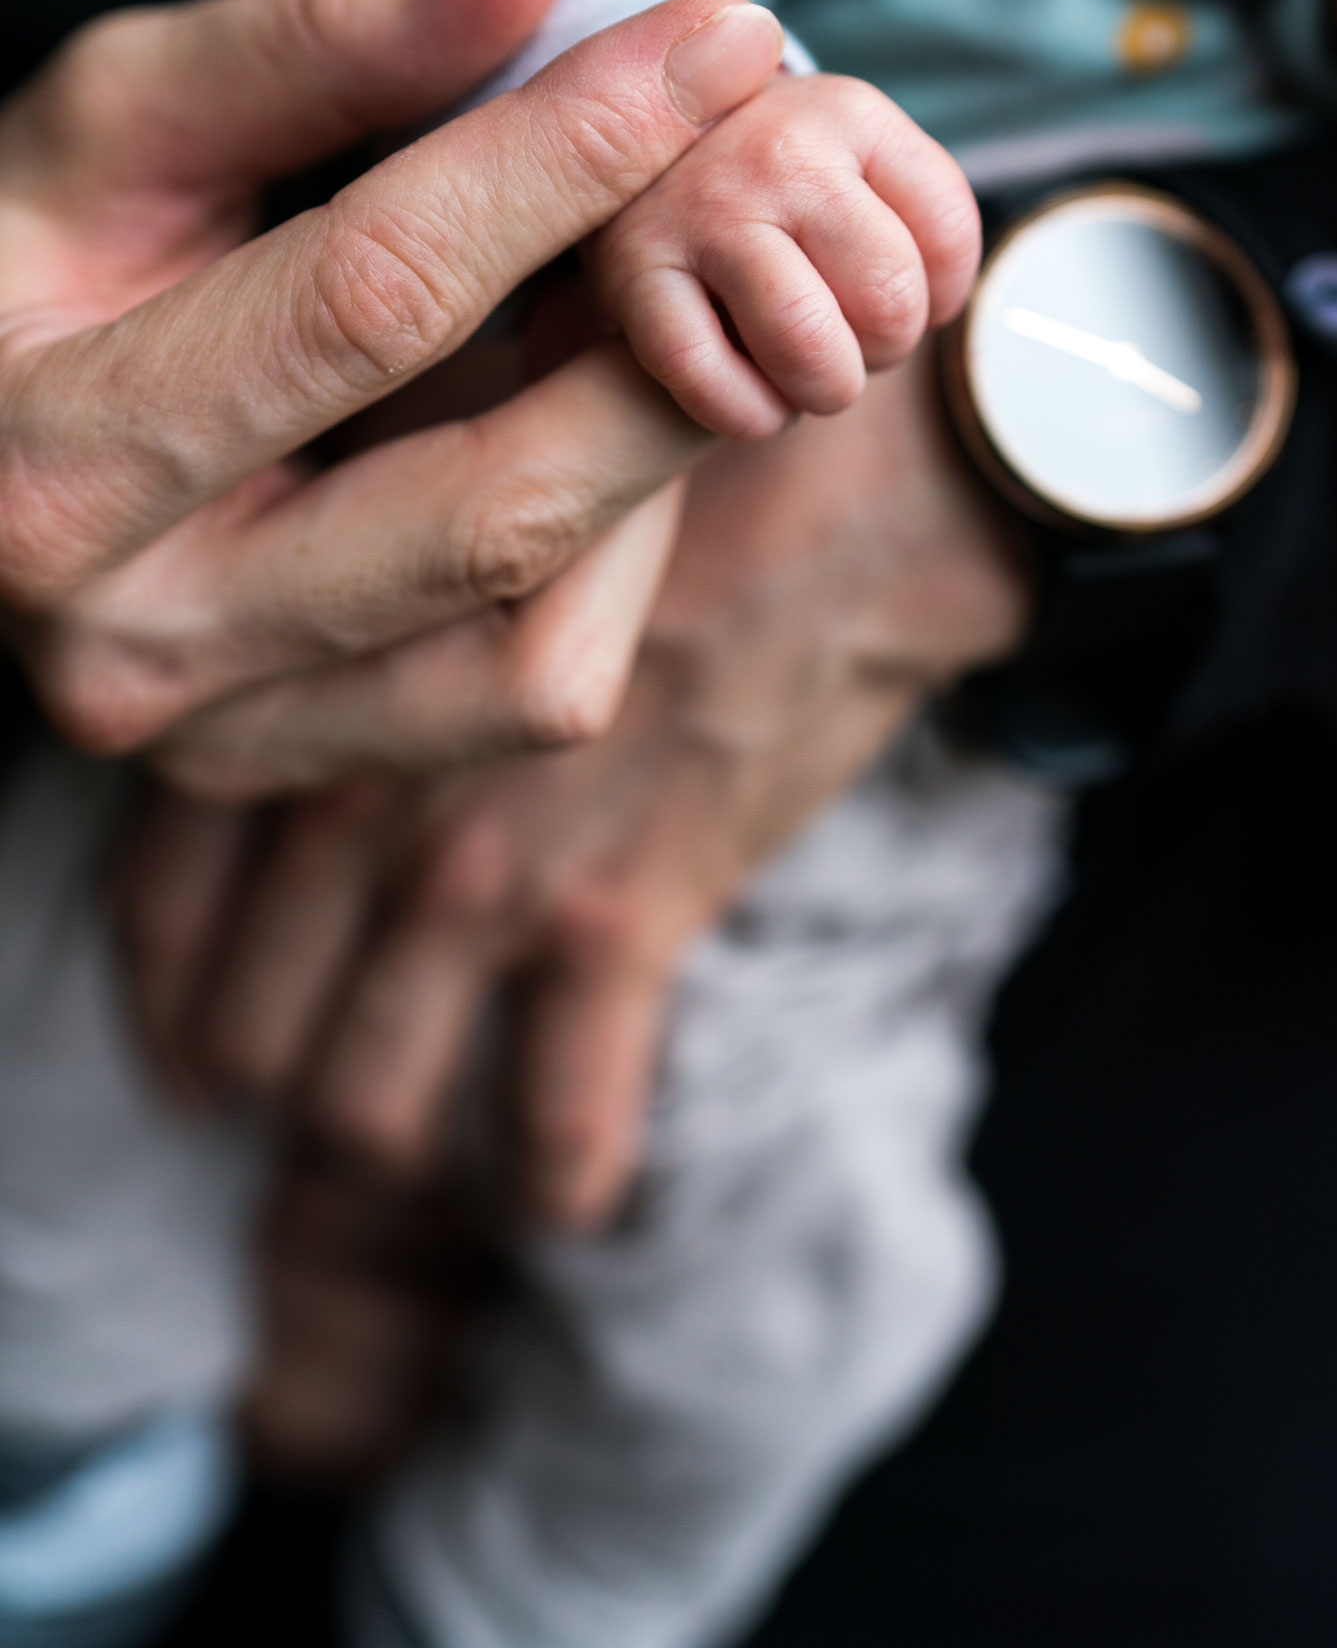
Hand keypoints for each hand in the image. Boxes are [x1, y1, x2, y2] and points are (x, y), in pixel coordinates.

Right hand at [0, 0, 785, 795]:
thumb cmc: (21, 266)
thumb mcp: (119, 124)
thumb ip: (319, 43)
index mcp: (52, 465)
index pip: (372, 304)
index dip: (568, 159)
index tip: (717, 44)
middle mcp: (139, 645)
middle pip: (491, 516)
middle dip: (659, 341)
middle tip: (740, 201)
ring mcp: (229, 739)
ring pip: (543, 651)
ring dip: (641, 471)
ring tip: (635, 316)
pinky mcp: (307, 766)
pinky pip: (530, 691)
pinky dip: (601, 560)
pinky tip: (577, 432)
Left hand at [123, 351, 1032, 1225]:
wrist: (836, 486)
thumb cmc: (651, 471)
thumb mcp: (460, 506)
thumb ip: (362, 604)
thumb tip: (300, 685)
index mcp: (309, 692)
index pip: (170, 888)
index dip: (166, 985)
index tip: (181, 1041)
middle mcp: (366, 798)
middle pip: (255, 1013)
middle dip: (258, 1076)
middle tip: (284, 1095)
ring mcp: (488, 876)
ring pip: (370, 1097)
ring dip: (377, 1140)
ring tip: (399, 1151)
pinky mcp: (622, 923)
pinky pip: (560, 1111)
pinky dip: (555, 1173)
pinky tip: (561, 1199)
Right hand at [585, 72, 980, 437]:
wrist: (624, 150)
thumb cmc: (766, 188)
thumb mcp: (847, 163)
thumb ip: (908, 220)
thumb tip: (934, 315)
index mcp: (850, 113)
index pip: (948, 238)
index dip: (937, 299)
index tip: (890, 299)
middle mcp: (777, 146)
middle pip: (889, 299)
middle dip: (881, 350)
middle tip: (845, 340)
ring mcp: (700, 205)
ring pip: (807, 343)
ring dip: (821, 389)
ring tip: (803, 377)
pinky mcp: (630, 269)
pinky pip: (707, 375)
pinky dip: (746, 414)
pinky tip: (750, 405)